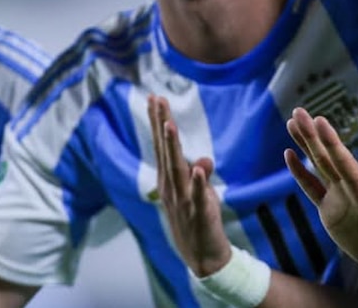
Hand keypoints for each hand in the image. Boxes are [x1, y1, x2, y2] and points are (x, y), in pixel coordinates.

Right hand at [148, 95, 231, 276]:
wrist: (203, 259)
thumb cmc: (198, 222)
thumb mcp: (199, 194)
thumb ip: (199, 175)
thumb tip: (202, 161)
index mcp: (169, 181)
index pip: (162, 147)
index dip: (158, 123)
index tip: (154, 99)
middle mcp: (172, 188)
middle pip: (165, 152)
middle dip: (160, 125)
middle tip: (155, 100)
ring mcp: (183, 201)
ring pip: (177, 170)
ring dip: (173, 147)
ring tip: (169, 125)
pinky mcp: (199, 214)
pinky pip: (198, 196)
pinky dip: (197, 183)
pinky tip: (197, 168)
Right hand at [284, 108, 357, 274]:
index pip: (346, 164)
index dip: (332, 143)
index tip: (320, 121)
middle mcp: (352, 188)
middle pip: (328, 157)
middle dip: (313, 135)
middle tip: (298, 111)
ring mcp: (340, 197)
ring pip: (318, 165)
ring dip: (306, 144)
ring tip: (292, 121)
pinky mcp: (331, 210)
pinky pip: (311, 188)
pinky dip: (299, 172)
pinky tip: (289, 155)